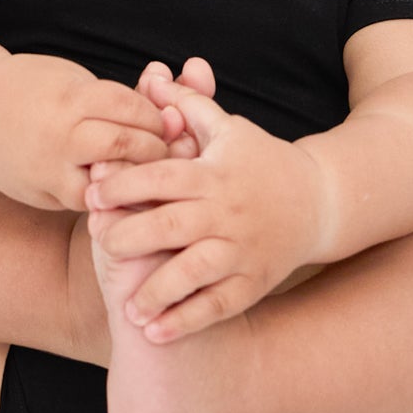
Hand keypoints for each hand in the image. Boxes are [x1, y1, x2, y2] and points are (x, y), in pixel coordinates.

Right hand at [0, 51, 171, 211]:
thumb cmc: (35, 89)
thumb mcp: (75, 81)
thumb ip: (120, 99)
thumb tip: (173, 114)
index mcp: (70, 98)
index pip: (131, 107)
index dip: (156, 114)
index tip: (166, 119)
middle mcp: (58, 135)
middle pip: (126, 143)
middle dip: (156, 146)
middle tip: (169, 149)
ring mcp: (46, 169)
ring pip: (109, 182)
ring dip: (135, 177)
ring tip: (147, 171)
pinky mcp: (39, 194)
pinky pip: (86, 202)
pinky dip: (109, 196)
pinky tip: (121, 189)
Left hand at [84, 79, 327, 339]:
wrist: (321, 201)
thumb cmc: (263, 162)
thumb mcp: (230, 130)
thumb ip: (189, 107)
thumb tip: (153, 78)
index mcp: (213, 174)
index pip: (161, 176)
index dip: (123, 184)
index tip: (91, 194)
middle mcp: (225, 213)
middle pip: (171, 225)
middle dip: (130, 236)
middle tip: (100, 244)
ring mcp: (241, 250)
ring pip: (195, 272)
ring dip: (158, 291)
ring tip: (128, 307)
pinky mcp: (254, 281)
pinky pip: (218, 305)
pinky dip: (187, 321)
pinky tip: (155, 334)